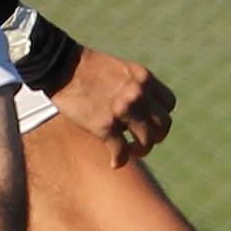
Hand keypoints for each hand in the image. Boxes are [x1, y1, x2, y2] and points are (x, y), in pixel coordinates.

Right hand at [51, 46, 175, 167]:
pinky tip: (115, 163)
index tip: (151, 120)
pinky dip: (120, 161)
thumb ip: (135, 86)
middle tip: (144, 139)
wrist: (61, 67)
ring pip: (147, 141)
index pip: (169, 104)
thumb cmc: (87, 67)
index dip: (162, 115)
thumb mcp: (121, 70)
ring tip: (132, 151)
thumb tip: (143, 106)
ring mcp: (122, 112)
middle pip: (164, 125)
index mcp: (143, 78)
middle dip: (156, 135)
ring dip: (142, 150)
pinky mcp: (105, 126)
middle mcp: (138, 95)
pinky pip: (121, 152)